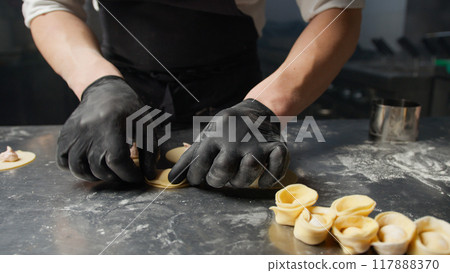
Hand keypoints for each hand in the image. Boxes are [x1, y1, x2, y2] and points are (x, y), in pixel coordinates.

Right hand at [57, 76, 156, 182]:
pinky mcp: (65, 136)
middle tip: (124, 172)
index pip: (117, 161)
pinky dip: (75, 169)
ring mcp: (74, 135)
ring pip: (78, 169)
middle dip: (116, 176)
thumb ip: (149, 151)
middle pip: (99, 169)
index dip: (129, 174)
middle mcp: (89, 131)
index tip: (137, 176)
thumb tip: (149, 175)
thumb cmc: (128, 109)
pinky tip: (89, 165)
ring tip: (107, 171)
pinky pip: (62, 162)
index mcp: (111, 126)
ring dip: (95, 176)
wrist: (105, 92)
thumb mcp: (145, 126)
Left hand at [169, 99, 288, 187]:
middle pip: (222, 170)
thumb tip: (172, 180)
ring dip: (242, 180)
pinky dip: (269, 178)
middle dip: (217, 180)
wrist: (257, 111)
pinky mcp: (276, 148)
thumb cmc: (226, 129)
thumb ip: (190, 157)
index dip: (195, 176)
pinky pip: (275, 169)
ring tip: (238, 174)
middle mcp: (235, 141)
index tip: (198, 178)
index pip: (199, 164)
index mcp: (215, 136)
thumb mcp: (206, 136)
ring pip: (248, 171)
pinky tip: (262, 180)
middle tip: (219, 176)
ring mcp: (256, 145)